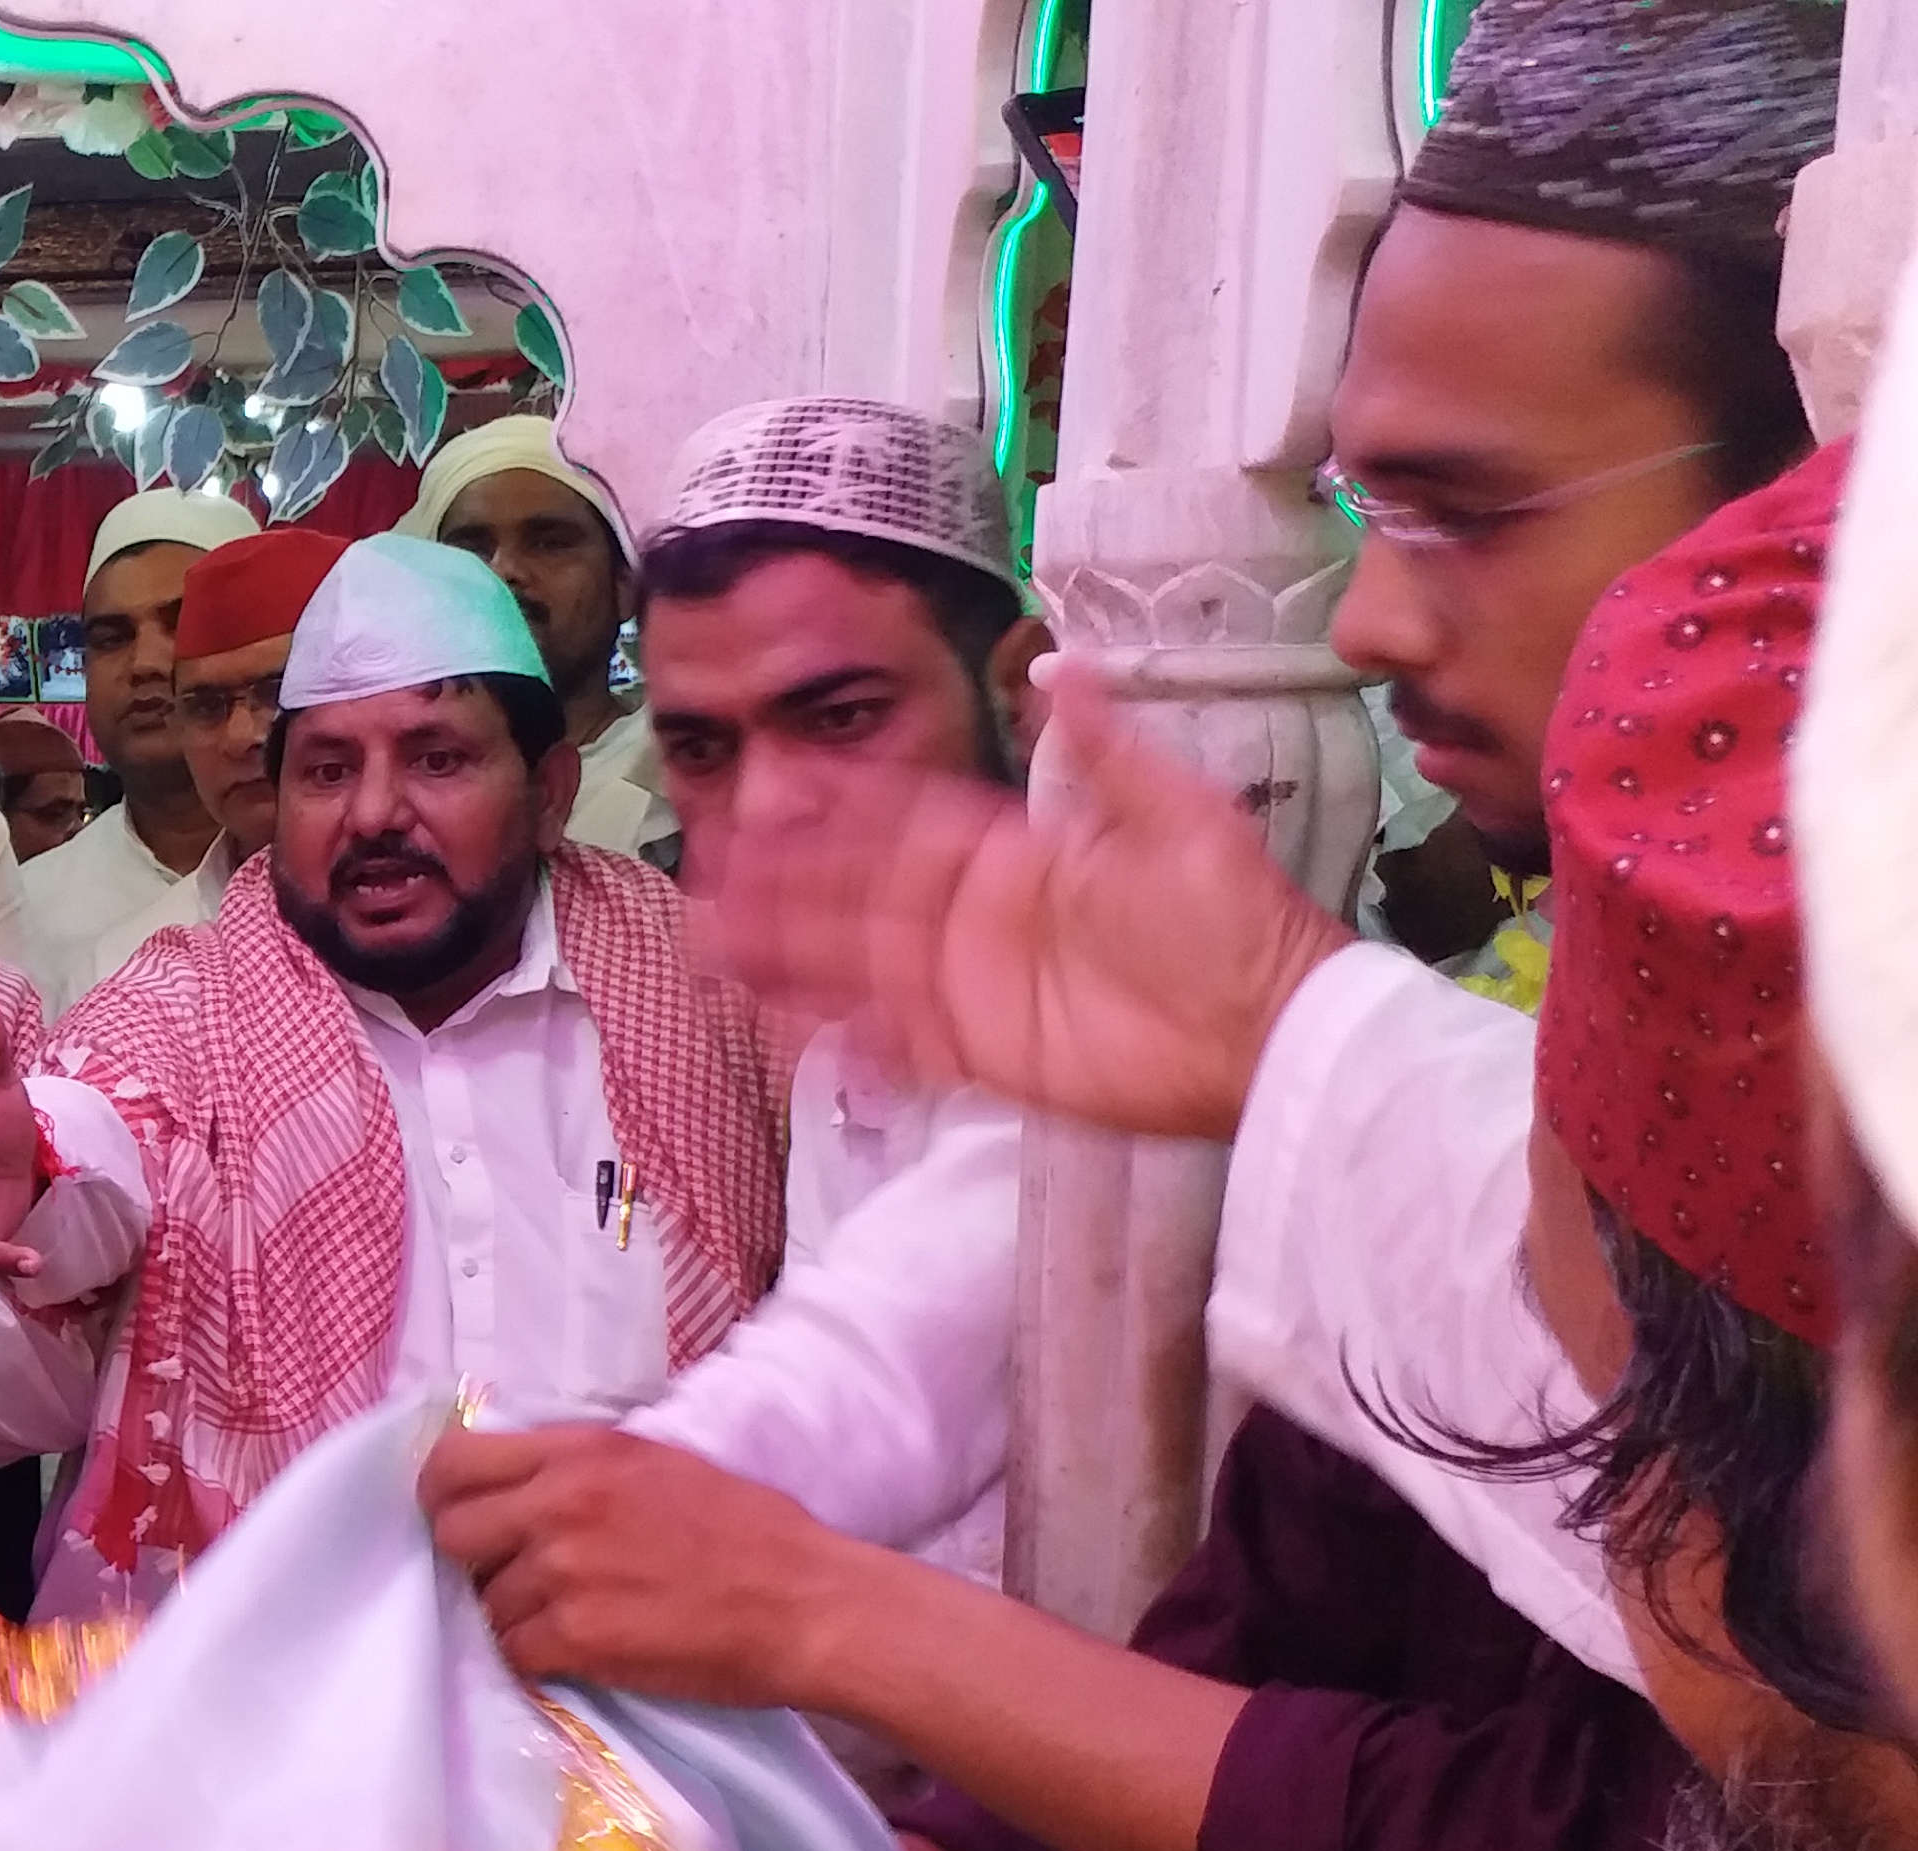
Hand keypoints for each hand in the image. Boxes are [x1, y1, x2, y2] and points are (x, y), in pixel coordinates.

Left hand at [417, 1425, 864, 1709]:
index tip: (464, 1520)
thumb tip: (516, 1490)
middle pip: (451, 1532)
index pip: (454, 1459)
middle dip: (471, 1561)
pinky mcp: (576, 1637)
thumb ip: (580, 1471)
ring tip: (572, 1622)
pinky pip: (515, 1653)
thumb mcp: (658, 1465)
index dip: (445, 1496)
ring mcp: (563, 1571)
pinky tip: (580, 1656)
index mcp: (581, 1450)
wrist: (808, 1604)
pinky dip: (538, 1661)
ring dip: (515, 1619)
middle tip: (512, 1579)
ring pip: (484, 1603)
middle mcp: (561, 1502)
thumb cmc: (751, 1534)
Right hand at [717, 674, 1350, 1139]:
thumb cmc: (1233, 919)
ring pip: (855, 962)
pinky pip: (890, 1042)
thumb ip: (1106, 751)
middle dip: (784, 878)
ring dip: (785, 950)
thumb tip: (1059, 666)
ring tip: (713, 939)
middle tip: (710, 868)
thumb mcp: (1178, 815)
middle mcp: (977, 914)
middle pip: (859, 891)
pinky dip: (835, 1032)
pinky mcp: (979, 1053)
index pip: (906, 821)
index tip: (778, 790)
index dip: (842, 806)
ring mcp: (971, 986)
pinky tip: (777, 1018)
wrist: (1269, 1031)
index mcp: (1014, 853)